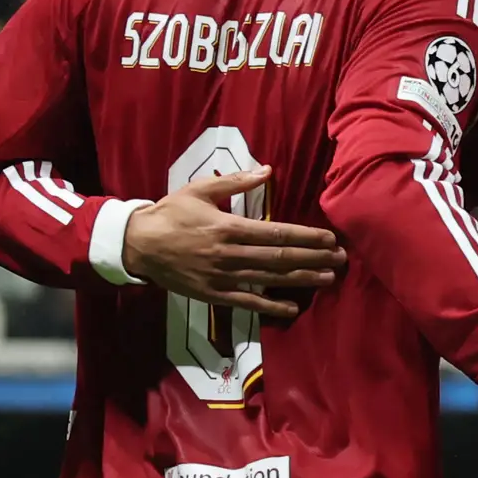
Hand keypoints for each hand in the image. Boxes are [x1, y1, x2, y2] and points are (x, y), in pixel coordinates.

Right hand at [122, 167, 344, 320]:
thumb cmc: (171, 213)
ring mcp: (222, 277)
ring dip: (301, 279)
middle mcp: (230, 254)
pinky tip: (292, 308)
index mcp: (229, 227)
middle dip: (314, 258)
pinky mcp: (214, 294)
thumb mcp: (199, 191)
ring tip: (328, 278)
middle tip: (340, 259)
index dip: (307, 237)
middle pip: (280, 257)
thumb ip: (236, 182)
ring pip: (269, 279)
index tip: (330, 238)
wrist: (137, 245)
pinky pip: (246, 302)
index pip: (277, 233)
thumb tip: (268, 170)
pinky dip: (270, 306)